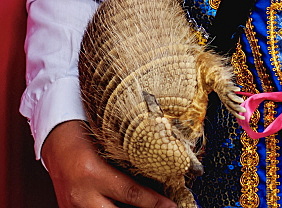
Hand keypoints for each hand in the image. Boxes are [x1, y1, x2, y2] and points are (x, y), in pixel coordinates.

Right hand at [42, 120, 176, 207]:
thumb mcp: (106, 145)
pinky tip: (119, 205)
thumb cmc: (83, 135)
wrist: (55, 141)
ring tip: (142, 207)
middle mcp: (81, 195)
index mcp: (92, 173)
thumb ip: (126, 162)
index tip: (171, 206)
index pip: (130, 193)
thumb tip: (155, 174)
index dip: (154, 203)